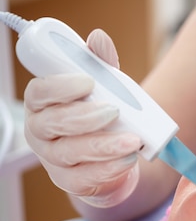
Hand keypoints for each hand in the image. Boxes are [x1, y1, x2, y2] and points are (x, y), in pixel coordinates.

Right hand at [23, 29, 141, 206]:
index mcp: (43, 105)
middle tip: (114, 111)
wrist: (115, 159)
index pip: (39, 93)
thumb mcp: (105, 89)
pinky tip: (128, 159)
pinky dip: (109, 168)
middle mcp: (42, 133)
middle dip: (84, 116)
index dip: (60, 87)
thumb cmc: (103, 118)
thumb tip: (98, 38)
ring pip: (70, 152)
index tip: (88, 82)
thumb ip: (101, 66)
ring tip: (132, 140)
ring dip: (103, 145)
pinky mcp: (72, 182)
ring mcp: (54, 160)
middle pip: (53, 124)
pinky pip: (86, 178)